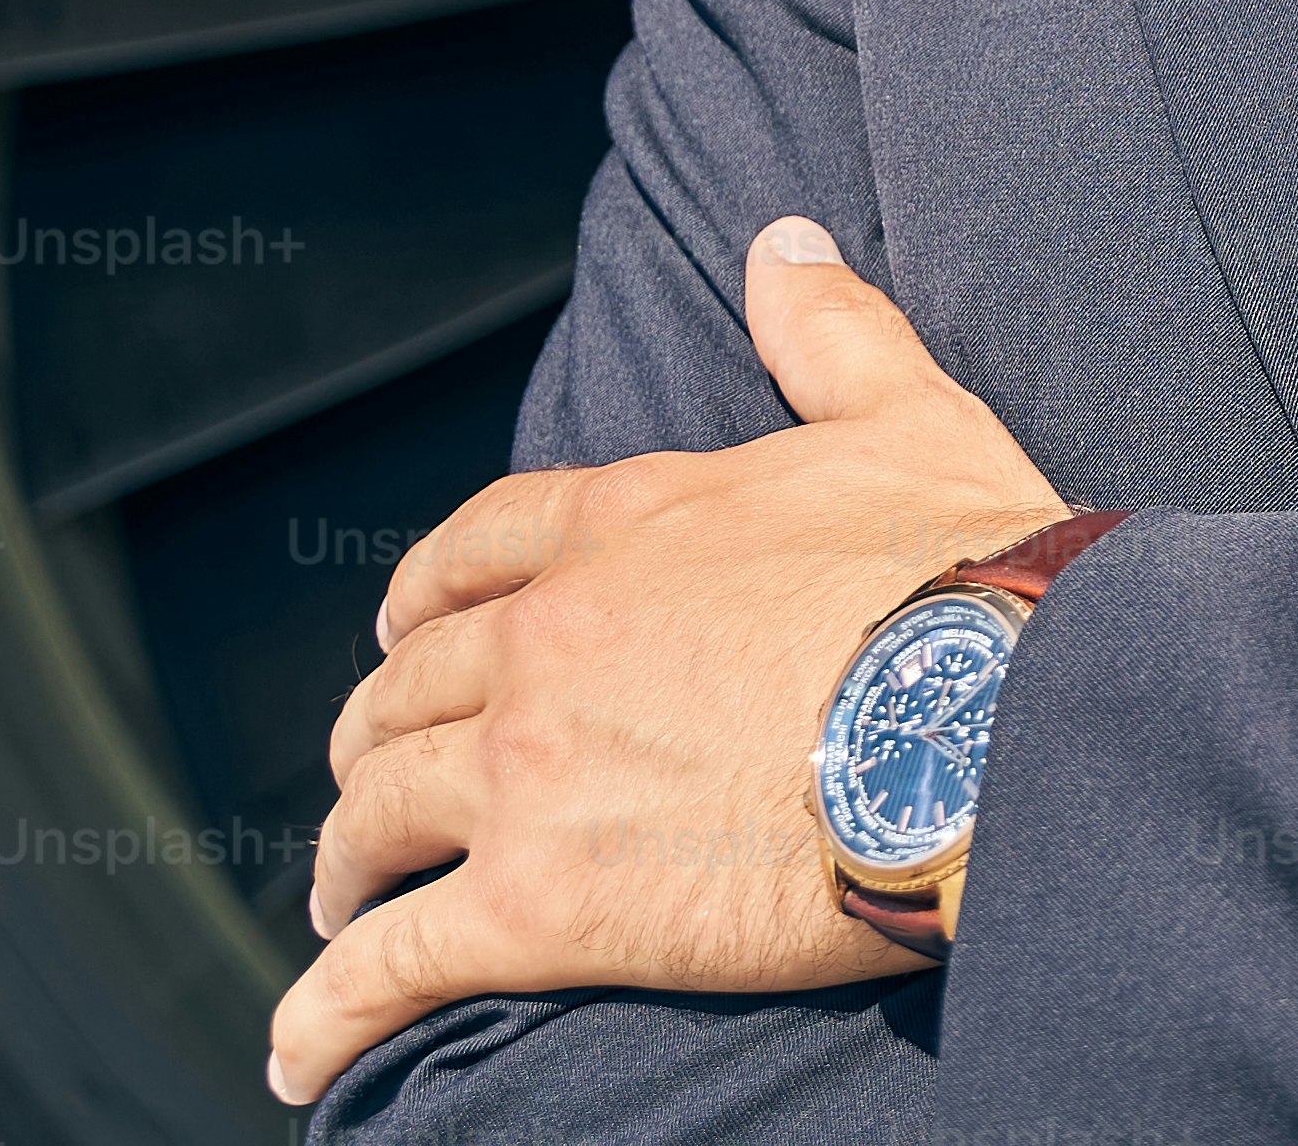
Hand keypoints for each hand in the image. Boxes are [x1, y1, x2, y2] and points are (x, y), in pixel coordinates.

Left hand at [261, 220, 1068, 1107]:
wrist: (995, 720)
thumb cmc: (972, 574)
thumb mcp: (908, 418)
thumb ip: (829, 331)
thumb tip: (783, 241)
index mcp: (627, 526)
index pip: (474, 553)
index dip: (421, 598)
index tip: (402, 633)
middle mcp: (549, 638)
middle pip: (402, 689)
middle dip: (373, 737)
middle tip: (374, 784)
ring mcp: (529, 772)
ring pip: (375, 812)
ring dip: (344, 863)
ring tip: (345, 905)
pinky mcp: (538, 904)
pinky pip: (389, 964)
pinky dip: (328, 1015)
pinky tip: (302, 1056)